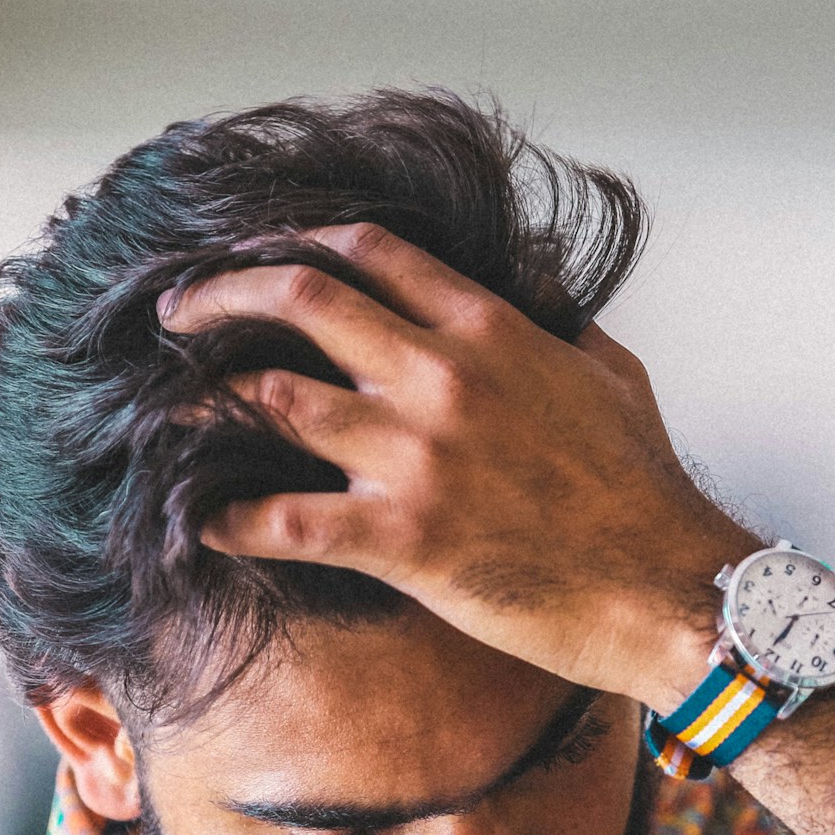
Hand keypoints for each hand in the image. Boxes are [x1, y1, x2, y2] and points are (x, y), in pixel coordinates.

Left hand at [159, 223, 755, 709]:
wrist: (668, 589)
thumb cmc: (645, 490)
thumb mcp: (611, 373)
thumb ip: (557, 318)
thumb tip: (528, 278)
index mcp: (488, 329)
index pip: (368, 252)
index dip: (295, 245)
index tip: (254, 257)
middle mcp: (441, 375)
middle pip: (300, 298)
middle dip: (221, 295)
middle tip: (175, 313)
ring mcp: (415, 455)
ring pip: (272, 396)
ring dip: (205, 400)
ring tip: (167, 409)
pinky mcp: (400, 538)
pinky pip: (281, 519)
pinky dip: (227, 518)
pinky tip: (197, 522)